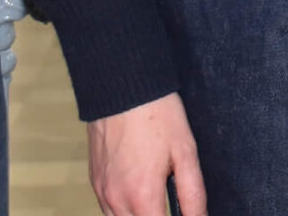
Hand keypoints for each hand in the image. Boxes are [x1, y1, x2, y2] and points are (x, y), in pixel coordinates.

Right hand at [87, 92, 206, 215]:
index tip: (185, 214)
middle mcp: (117, 199)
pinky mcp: (94, 180)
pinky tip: (140, 196)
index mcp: (142, 196)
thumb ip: (193, 195)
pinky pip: (108, 209)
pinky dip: (124, 210)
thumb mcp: (186, 153)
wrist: (122, 84)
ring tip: (157, 204)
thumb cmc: (157, 115)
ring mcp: (102, 190)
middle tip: (171, 207)